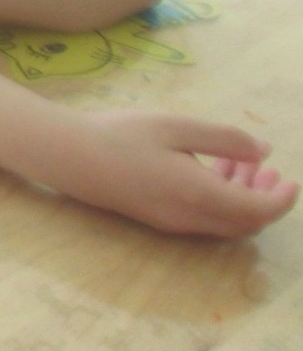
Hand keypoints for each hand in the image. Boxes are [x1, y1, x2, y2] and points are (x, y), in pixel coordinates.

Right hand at [63, 111, 298, 236]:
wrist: (70, 156)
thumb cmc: (122, 135)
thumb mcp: (177, 126)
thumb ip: (225, 139)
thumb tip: (263, 153)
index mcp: (199, 194)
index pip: (259, 211)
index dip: (282, 199)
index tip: (290, 178)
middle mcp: (190, 218)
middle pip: (245, 223)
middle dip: (265, 199)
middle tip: (269, 170)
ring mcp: (172, 223)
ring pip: (225, 223)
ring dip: (242, 198)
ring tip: (240, 164)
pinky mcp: (158, 219)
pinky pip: (204, 220)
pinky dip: (220, 201)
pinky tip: (208, 171)